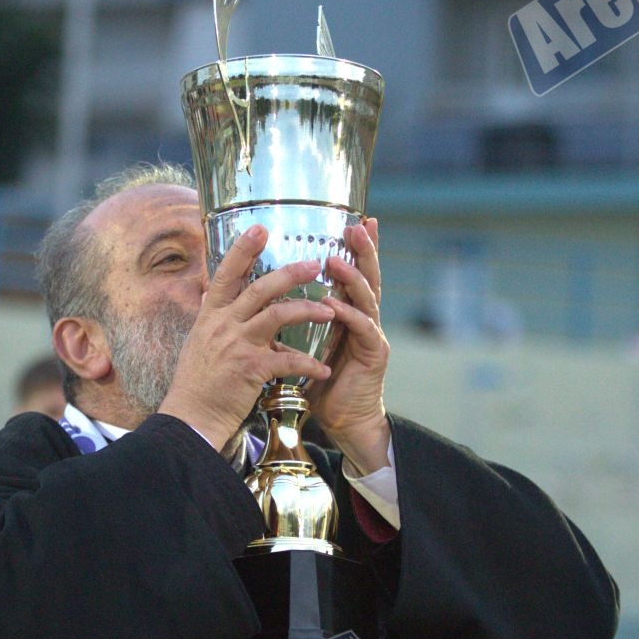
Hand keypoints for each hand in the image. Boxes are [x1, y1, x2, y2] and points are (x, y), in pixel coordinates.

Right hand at [158, 225, 334, 448]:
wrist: (191, 417)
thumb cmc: (197, 382)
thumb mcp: (198, 341)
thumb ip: (211, 315)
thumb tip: (210, 291)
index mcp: (211, 315)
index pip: (226, 274)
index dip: (243, 249)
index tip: (260, 228)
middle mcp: (222, 325)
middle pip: (258, 289)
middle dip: (289, 274)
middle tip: (314, 264)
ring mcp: (236, 345)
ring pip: (277, 316)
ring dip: (307, 310)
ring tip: (331, 311)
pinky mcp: (251, 369)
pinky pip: (287, 360)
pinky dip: (308, 364)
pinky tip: (324, 369)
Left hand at [310, 218, 391, 474]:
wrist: (342, 420)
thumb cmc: (323, 382)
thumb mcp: (307, 343)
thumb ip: (298, 318)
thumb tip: (264, 296)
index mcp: (349, 312)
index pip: (353, 272)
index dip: (355, 247)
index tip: (354, 218)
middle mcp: (365, 318)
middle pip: (368, 276)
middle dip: (364, 249)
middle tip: (358, 224)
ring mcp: (373, 335)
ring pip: (368, 297)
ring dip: (353, 277)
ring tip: (338, 259)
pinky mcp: (374, 354)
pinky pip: (362, 329)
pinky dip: (349, 315)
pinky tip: (336, 304)